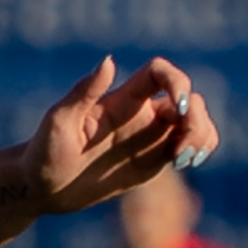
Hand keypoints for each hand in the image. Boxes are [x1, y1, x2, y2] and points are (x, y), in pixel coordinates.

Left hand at [21, 56, 217, 215]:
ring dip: (204, 133)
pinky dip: (201, 149)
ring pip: (195, 121)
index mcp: (120, 100)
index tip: (178, 107)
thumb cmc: (44, 151)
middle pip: (187, 98)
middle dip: (197, 117)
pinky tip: (184, 162)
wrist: (43, 187)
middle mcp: (140, 113)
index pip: (160, 73)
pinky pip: (191, 146)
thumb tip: (109, 60)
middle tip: (181, 148)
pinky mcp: (154, 160)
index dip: (178, 82)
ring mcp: (149, 136)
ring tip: (184, 158)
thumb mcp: (59, 121)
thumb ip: (84, 92)